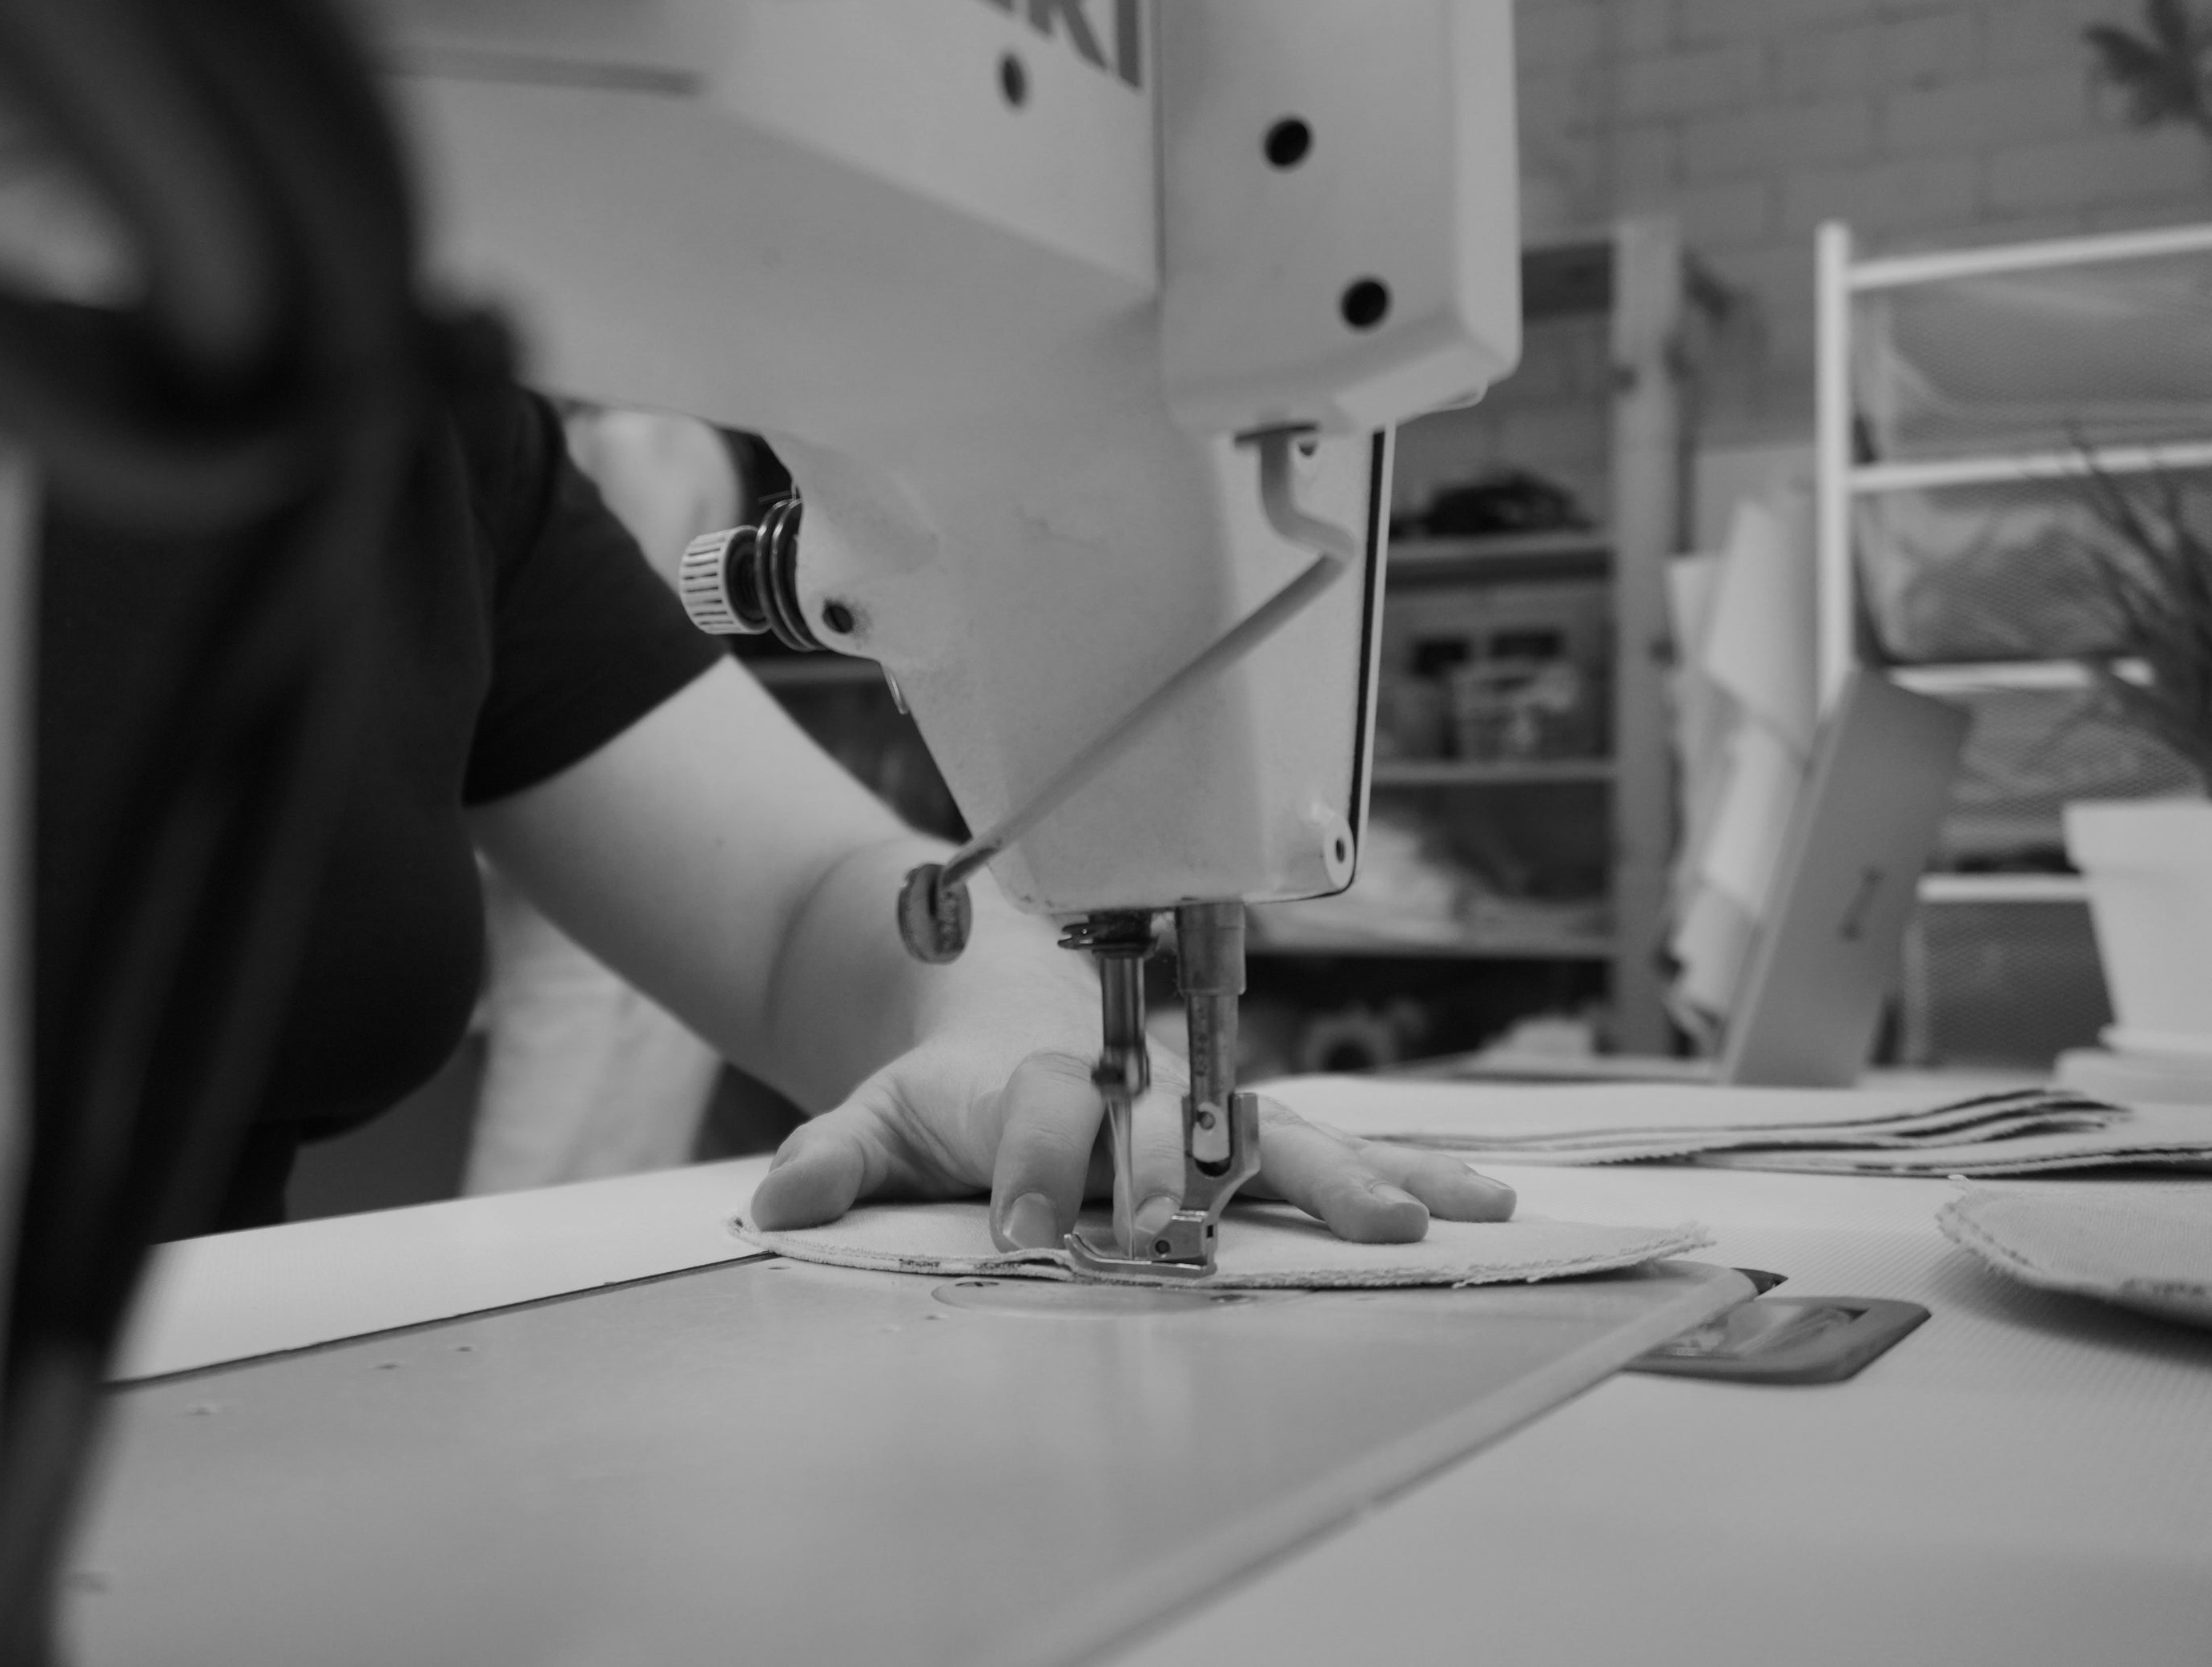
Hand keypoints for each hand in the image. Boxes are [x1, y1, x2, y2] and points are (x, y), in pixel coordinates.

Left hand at [748, 1042, 1516, 1251]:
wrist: (1010, 1017)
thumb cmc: (952, 1090)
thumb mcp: (875, 1113)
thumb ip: (833, 1157)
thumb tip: (774, 1207)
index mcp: (1041, 1079)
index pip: (1045, 1112)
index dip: (1039, 1168)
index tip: (1030, 1235)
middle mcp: (1139, 1091)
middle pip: (1191, 1124)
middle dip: (1225, 1176)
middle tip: (1264, 1225)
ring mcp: (1205, 1107)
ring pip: (1285, 1134)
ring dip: (1354, 1178)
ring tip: (1428, 1219)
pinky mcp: (1253, 1132)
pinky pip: (1335, 1150)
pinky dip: (1409, 1172)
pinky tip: (1478, 1204)